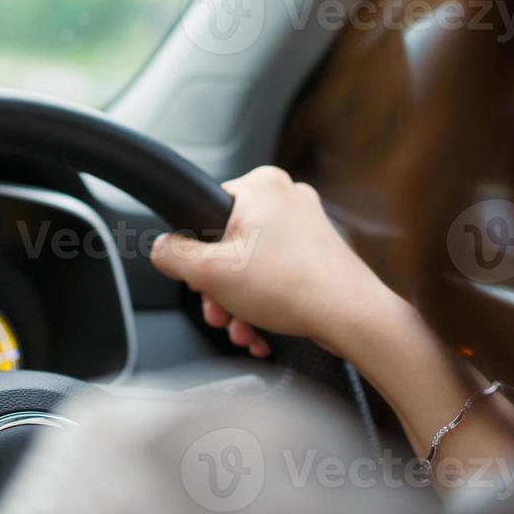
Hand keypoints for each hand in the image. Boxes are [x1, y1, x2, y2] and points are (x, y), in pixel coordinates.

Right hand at [150, 166, 396, 358]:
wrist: (353, 318)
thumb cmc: (294, 288)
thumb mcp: (210, 272)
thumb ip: (173, 255)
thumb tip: (161, 249)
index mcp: (260, 186)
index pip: (205, 212)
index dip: (197, 253)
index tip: (203, 280)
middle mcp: (286, 196)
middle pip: (228, 243)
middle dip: (219, 288)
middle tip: (220, 310)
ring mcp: (306, 224)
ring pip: (252, 264)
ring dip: (239, 301)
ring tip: (243, 327)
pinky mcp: (318, 251)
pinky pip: (275, 273)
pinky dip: (264, 301)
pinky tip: (261, 328)